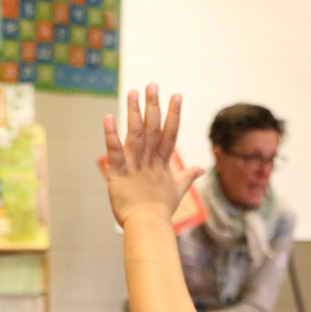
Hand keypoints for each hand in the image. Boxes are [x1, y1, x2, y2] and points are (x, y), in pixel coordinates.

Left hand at [100, 84, 202, 227]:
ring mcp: (135, 165)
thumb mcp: (176, 191)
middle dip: (153, 105)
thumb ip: (187, 177)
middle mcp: (150, 160)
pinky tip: (109, 117)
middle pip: (153, 128)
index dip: (174, 114)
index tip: (177, 95)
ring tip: (133, 93)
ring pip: (135, 134)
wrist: (148, 226)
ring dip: (134, 112)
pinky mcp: (118, 173)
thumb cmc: (161, 211)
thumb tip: (201, 169)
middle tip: (152, 84)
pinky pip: (114, 151)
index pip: (170, 133)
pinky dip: (111, 134)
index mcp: (162, 162)